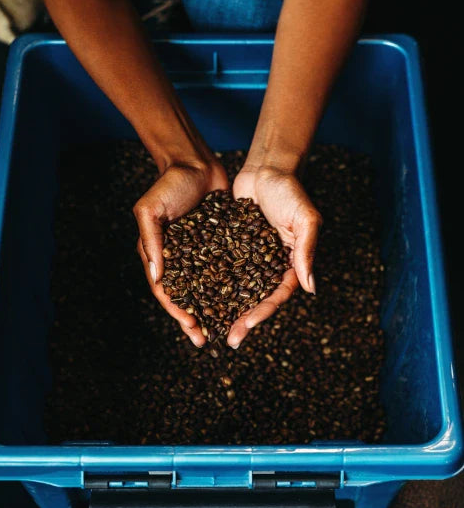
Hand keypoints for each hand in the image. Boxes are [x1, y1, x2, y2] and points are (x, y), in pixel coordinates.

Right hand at [134, 158, 228, 345]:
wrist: (195, 162)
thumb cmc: (169, 185)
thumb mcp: (151, 210)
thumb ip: (151, 241)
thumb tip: (157, 277)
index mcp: (158, 255)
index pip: (165, 290)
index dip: (176, 310)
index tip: (190, 325)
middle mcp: (177, 259)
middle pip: (185, 297)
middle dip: (193, 320)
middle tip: (204, 340)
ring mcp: (198, 254)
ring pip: (205, 290)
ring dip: (212, 311)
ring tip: (223, 330)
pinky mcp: (218, 246)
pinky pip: (223, 272)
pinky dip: (229, 288)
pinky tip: (240, 303)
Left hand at [227, 164, 321, 347]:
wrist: (266, 167)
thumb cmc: (290, 190)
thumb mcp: (304, 219)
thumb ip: (306, 251)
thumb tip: (310, 288)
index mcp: (290, 264)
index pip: (277, 296)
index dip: (262, 314)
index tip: (246, 328)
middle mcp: (270, 265)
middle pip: (256, 299)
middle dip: (243, 320)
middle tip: (228, 339)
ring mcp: (251, 258)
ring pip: (237, 289)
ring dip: (225, 309)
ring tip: (210, 327)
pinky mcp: (233, 247)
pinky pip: (222, 269)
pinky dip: (211, 284)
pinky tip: (196, 297)